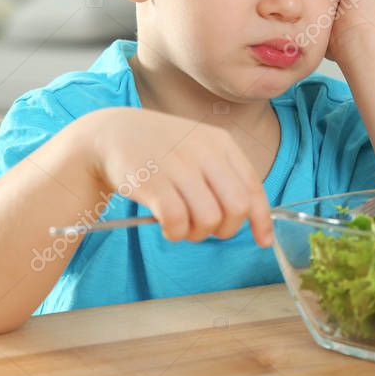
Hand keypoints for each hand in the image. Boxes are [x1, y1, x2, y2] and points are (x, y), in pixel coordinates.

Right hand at [87, 107, 273, 246]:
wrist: (112, 134)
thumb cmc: (162, 150)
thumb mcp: (199, 149)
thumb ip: (225, 176)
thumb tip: (253, 216)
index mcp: (221, 143)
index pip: (253, 187)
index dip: (261, 219)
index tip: (262, 240)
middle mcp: (204, 152)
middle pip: (237, 208)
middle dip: (227, 229)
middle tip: (207, 228)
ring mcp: (179, 166)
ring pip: (209, 219)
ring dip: (197, 234)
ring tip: (183, 226)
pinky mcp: (153, 183)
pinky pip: (178, 223)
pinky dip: (176, 233)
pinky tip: (167, 225)